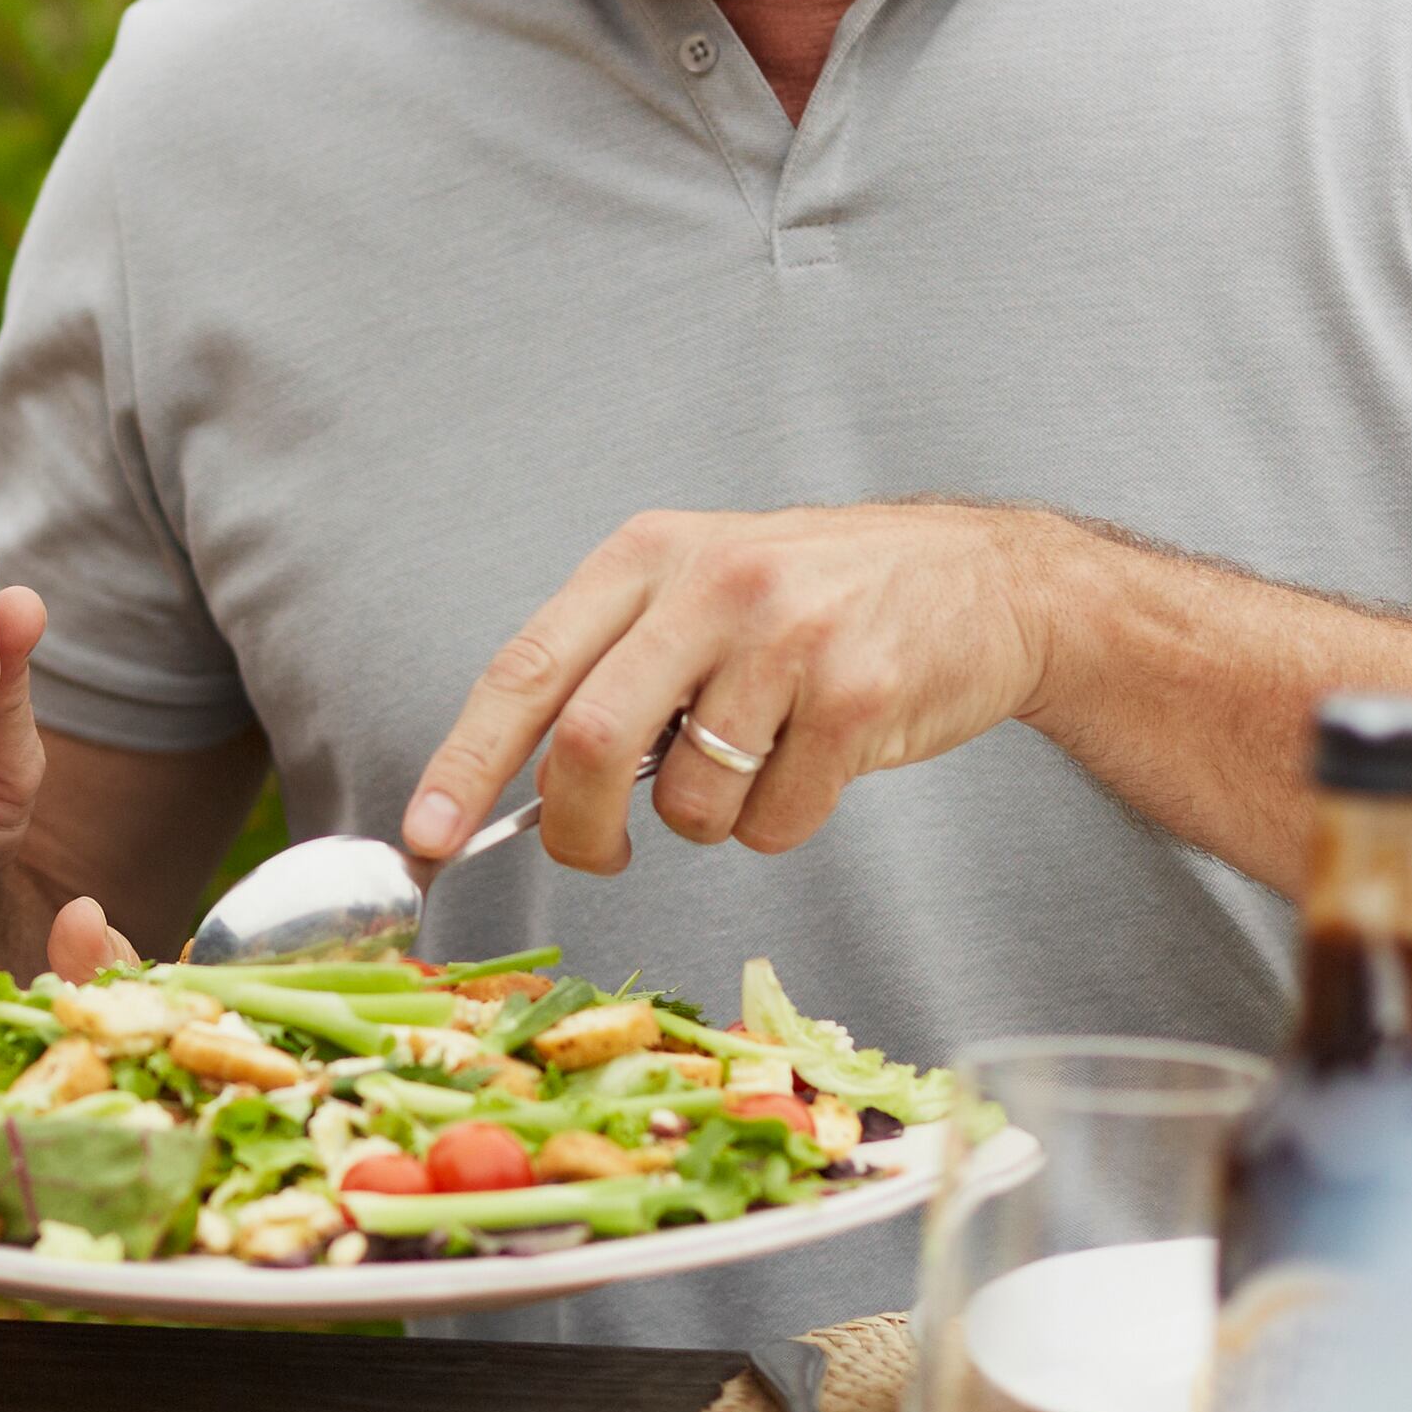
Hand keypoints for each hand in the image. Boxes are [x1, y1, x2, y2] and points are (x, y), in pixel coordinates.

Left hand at [404, 503, 1055, 872]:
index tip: (425, 836)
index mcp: (647, 555)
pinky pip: (777, 822)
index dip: (464, 762)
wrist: (986, 580)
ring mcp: (788, 639)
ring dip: (709, 820)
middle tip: (599, 855)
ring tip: (759, 759)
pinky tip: (821, 761)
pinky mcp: (858, 697)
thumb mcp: (701, 586)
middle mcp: (710, 586)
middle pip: (588, 744)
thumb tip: (515, 782)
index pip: (525, 668)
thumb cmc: (821, 598)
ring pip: (688, 803)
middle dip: (577, 830)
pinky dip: (782, 823)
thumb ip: (614, 663)